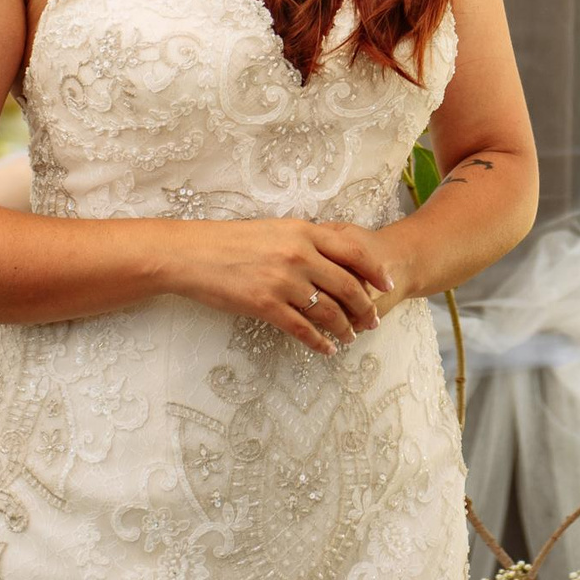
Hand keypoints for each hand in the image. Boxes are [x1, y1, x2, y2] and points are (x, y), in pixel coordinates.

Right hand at [164, 218, 392, 354]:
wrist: (193, 254)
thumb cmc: (232, 241)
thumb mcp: (275, 230)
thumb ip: (305, 239)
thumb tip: (331, 253)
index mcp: (303, 232)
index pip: (353, 251)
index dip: (374, 270)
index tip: (386, 284)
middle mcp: (299, 255)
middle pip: (347, 285)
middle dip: (365, 306)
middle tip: (373, 320)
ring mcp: (284, 281)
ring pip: (328, 310)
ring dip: (345, 327)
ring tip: (352, 337)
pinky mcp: (266, 305)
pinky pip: (302, 329)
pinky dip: (320, 342)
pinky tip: (327, 349)